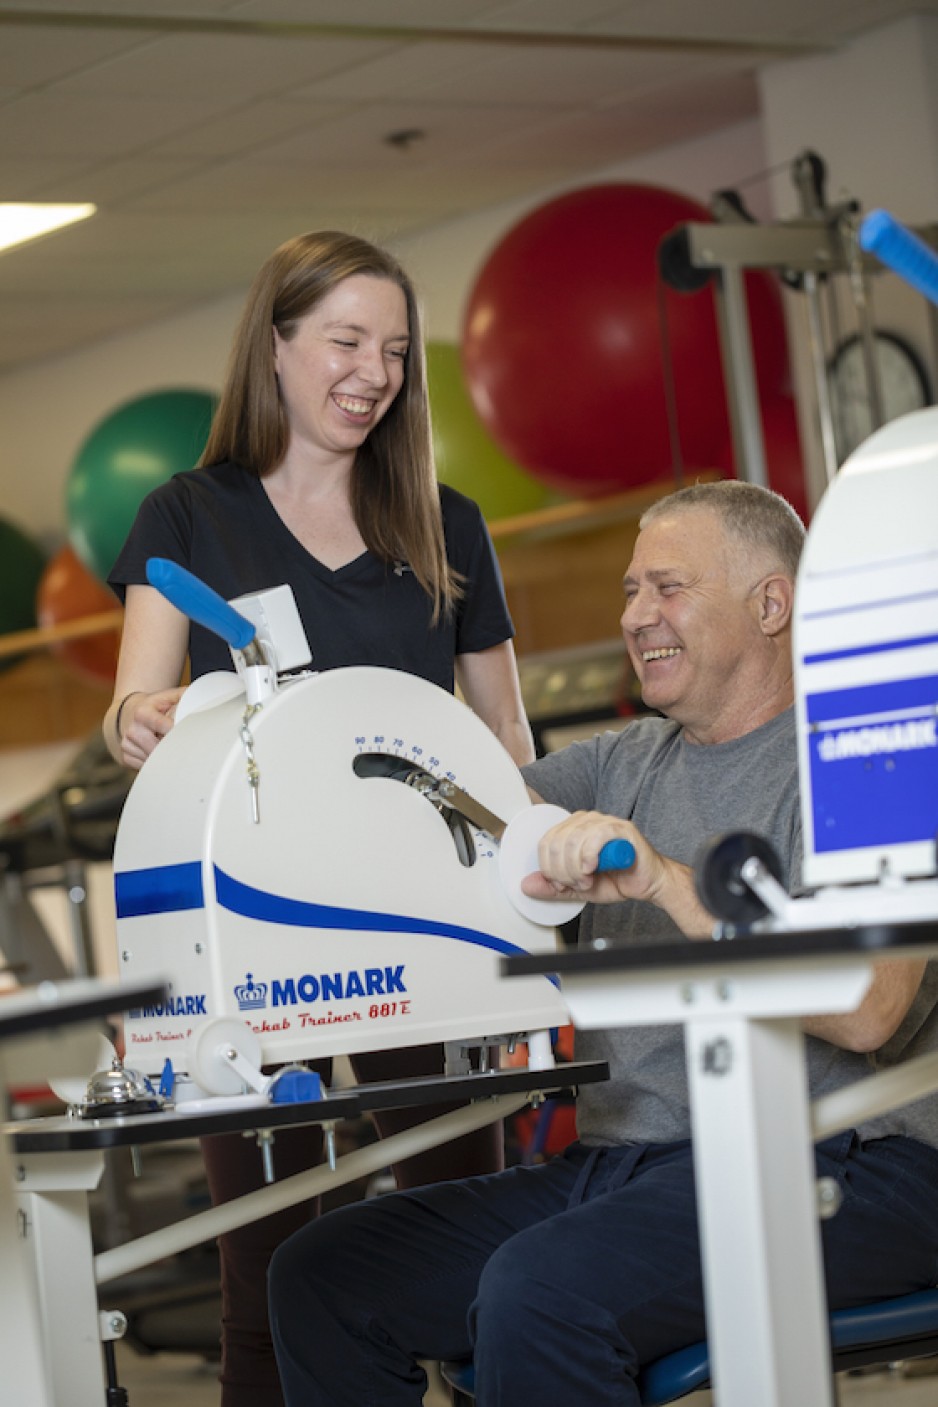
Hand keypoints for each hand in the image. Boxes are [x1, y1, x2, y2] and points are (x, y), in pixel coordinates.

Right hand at [119, 687, 184, 769]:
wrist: (128, 712)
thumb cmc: (154, 706)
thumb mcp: (167, 696)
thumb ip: (185, 696)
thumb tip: (205, 701)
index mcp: (143, 713)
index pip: (165, 727)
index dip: (179, 733)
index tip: (190, 737)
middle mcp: (133, 730)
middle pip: (160, 748)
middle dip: (174, 748)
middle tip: (184, 745)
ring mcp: (127, 745)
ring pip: (154, 760)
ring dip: (166, 757)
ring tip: (169, 746)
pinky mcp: (126, 757)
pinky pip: (146, 767)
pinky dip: (156, 763)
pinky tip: (158, 752)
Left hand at [520, 810, 663, 905]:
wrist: (648, 883)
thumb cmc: (617, 879)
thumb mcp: (577, 887)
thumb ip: (553, 887)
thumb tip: (527, 885)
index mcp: (572, 828)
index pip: (545, 842)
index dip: (549, 868)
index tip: (561, 885)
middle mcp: (586, 820)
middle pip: (557, 842)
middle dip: (563, 871)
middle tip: (577, 884)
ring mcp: (603, 821)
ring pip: (573, 841)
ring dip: (576, 869)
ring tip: (588, 880)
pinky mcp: (621, 828)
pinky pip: (595, 837)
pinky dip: (589, 857)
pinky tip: (594, 869)